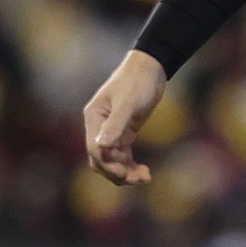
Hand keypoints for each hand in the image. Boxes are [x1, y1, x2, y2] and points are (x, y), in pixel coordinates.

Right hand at [83, 50, 167, 185]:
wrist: (151, 67)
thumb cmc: (138, 81)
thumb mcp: (128, 102)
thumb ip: (116, 124)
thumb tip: (102, 146)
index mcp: (94, 118)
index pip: (95, 148)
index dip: (108, 164)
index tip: (125, 173)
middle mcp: (98, 127)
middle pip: (101, 159)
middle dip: (116, 172)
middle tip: (138, 179)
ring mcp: (111, 131)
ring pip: (112, 160)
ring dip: (125, 172)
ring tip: (145, 177)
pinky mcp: (124, 132)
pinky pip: (122, 155)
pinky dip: (131, 165)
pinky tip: (144, 171)